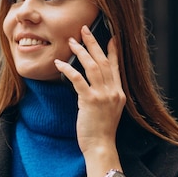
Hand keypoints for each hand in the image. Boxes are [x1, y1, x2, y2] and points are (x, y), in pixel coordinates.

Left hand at [55, 26, 125, 176]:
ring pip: (93, 66)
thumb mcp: (107, 111)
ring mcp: (103, 96)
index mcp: (118, 93)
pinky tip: (59, 63)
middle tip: (84, 29)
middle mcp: (113, 91)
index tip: (111, 36)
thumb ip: (103, 96)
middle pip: (104, 61)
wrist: (101, 147)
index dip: (113, 50)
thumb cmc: (101, 132)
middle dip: (93, 43)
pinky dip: (68, 69)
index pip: (116, 66)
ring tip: (71, 41)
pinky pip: (78, 79)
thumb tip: (90, 86)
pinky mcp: (91, 101)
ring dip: (81, 52)